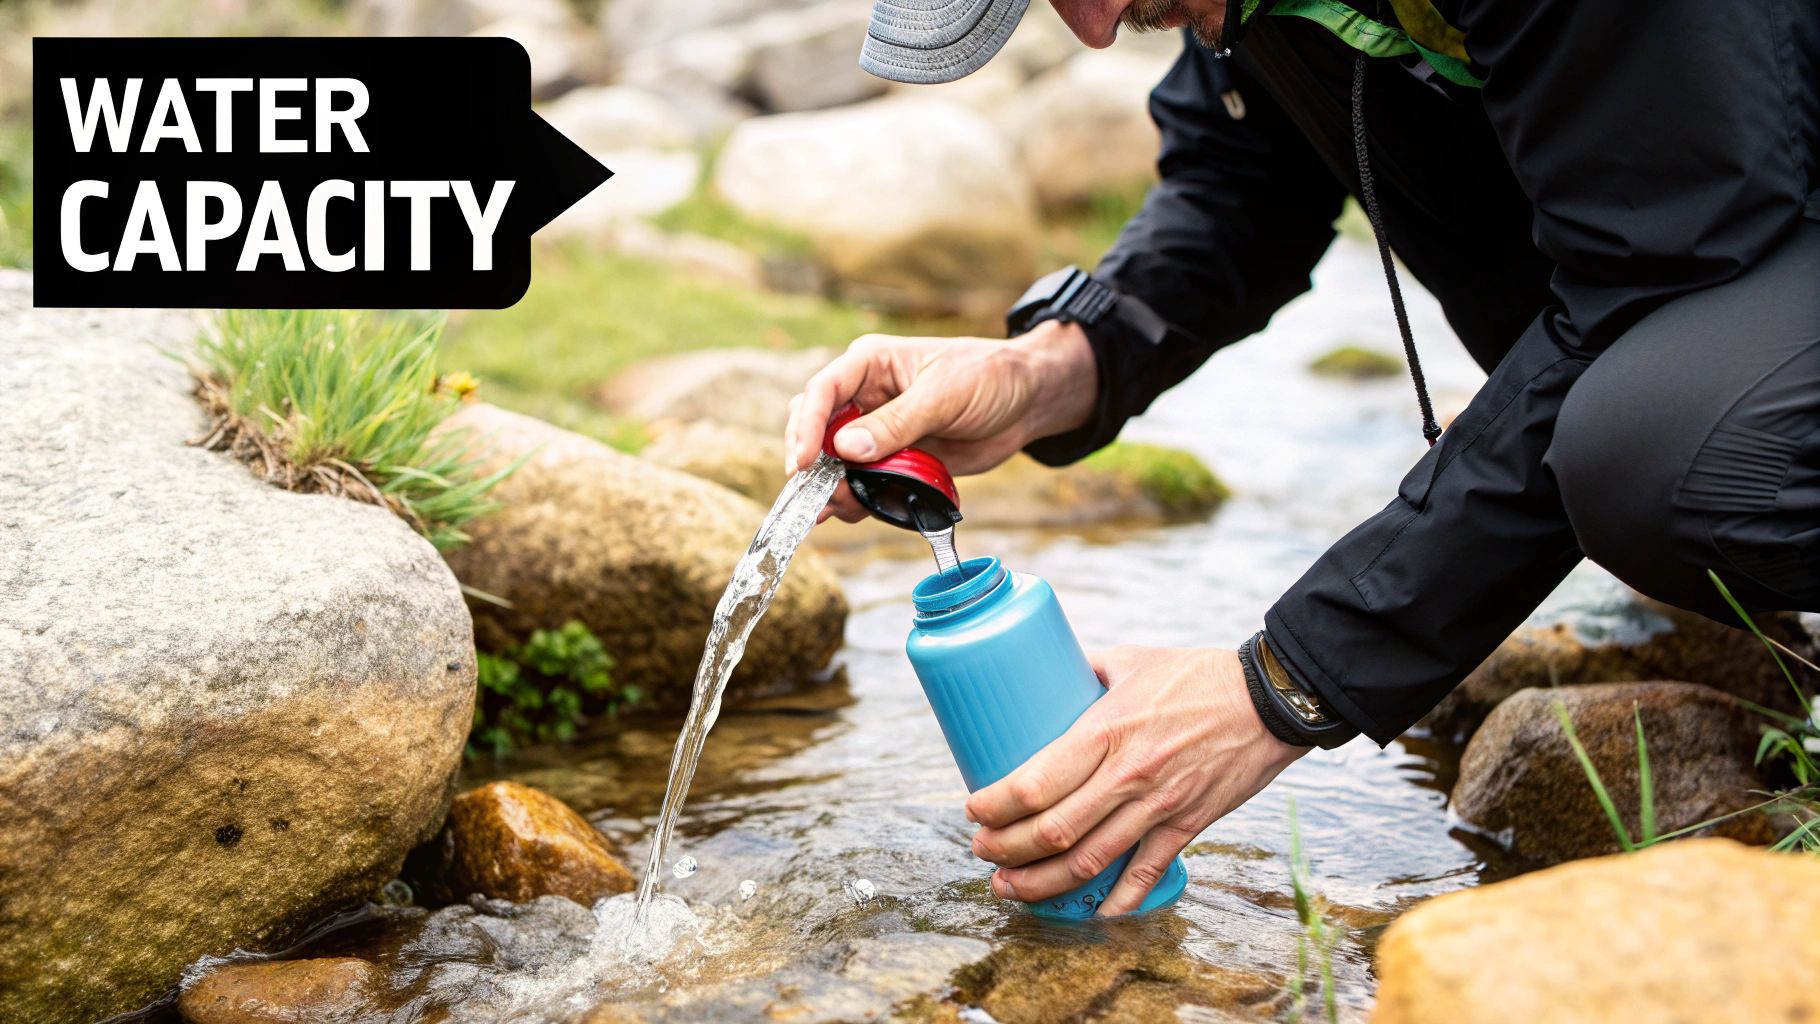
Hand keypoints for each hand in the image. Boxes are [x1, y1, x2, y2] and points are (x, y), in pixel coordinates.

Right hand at [783, 320, 1096, 522]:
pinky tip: (853, 512)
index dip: (806, 427)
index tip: (803, 462)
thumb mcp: (944, 395)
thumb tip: (845, 450)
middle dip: (812, 463)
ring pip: (834, 462)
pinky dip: (855, 499)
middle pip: (816, 428)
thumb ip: (896, 423)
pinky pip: (863, 482)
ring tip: (838, 509)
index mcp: (870, 364)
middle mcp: (866, 396)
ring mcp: (877, 431)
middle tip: (820, 494)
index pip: (822, 391)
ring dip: (832, 487)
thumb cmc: (989, 377)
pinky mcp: (893, 460)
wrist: (1027, 403)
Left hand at [967, 646, 1307, 915]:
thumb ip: (1087, 671)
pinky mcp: (1188, 825)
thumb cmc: (1196, 674)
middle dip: (1005, 852)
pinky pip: (1146, 873)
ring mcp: (1158, 807)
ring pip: (1088, 862)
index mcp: (1104, 731)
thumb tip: (1049, 676)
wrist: (1269, 700)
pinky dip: (1117, 901)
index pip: (1032, 784)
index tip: (973, 810)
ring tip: (1011, 888)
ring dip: (1041, 884)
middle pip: (1051, 832)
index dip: (993, 807)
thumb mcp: (1131, 660)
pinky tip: (1091, 911)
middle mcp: (1127, 775)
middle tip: (983, 852)